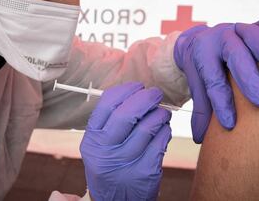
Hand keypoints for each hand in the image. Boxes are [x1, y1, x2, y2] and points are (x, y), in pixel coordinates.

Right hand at [80, 82, 171, 200]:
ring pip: (149, 126)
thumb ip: (110, 122)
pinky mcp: (145, 171)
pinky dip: (165, 130)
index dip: (126, 90)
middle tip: (155, 94)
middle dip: (146, 98)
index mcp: (92, 140)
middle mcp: (106, 152)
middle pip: (128, 113)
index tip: (137, 86)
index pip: (107, 104)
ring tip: (162, 114)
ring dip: (160, 114)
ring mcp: (126, 163)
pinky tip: (163, 130)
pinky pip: (161, 140)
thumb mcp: (99, 146)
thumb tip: (135, 93)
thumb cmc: (110, 166)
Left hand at [173, 16, 258, 142]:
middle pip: (233, 56)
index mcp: (202, 55)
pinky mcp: (249, 26)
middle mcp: (219, 40)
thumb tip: (199, 139)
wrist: (198, 42)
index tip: (230, 124)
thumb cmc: (201, 67)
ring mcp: (235, 30)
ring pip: (250, 35)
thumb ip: (201, 109)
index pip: (213, 81)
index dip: (221, 103)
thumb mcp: (197, 85)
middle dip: (248, 78)